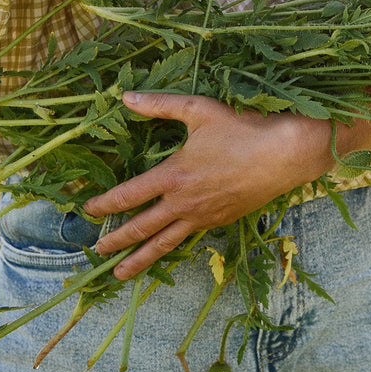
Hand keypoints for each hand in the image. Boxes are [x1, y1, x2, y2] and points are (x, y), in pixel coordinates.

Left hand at [84, 92, 333, 279]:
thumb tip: (126, 97)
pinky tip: (167, 251)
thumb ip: (160, 105)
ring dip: (139, 260)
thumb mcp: (198, 109)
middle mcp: (183, 202)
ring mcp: (202, 216)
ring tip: (120, 274)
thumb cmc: (241, 129)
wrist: (283, 156)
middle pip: (141, 228)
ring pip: (164, 243)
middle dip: (116, 240)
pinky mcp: (220, 221)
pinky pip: (189, 238)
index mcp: (172, 175)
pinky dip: (172, 249)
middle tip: (96, 252)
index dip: (104, 205)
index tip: (88, 210)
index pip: (128, 196)